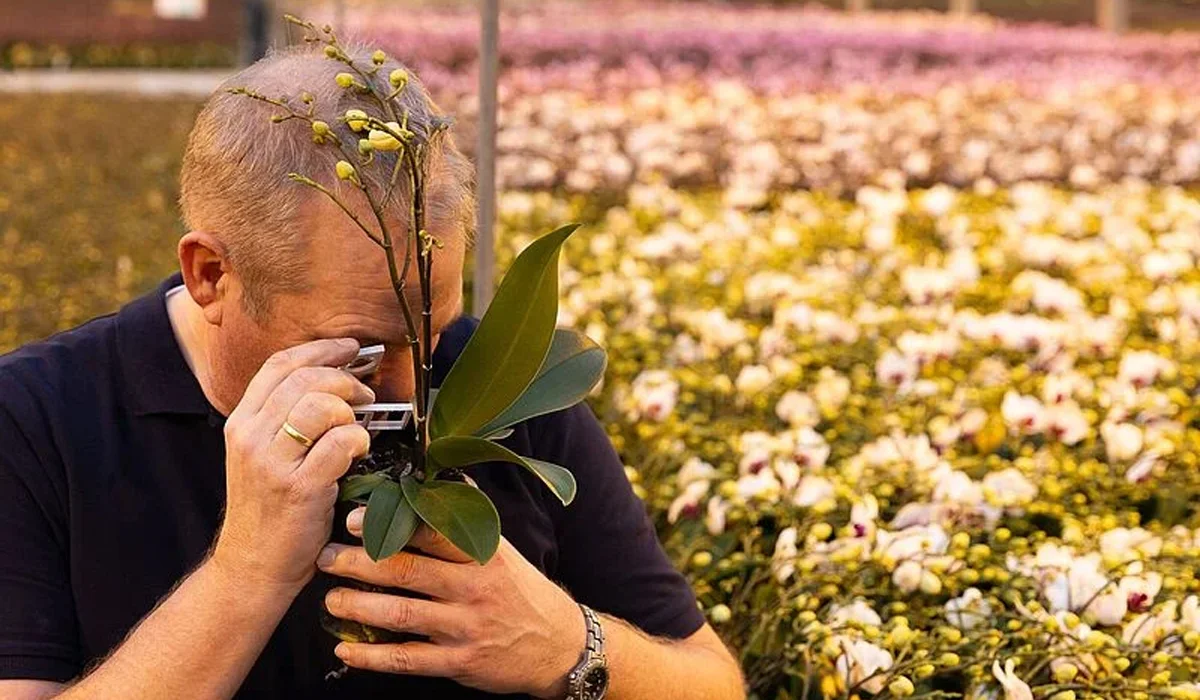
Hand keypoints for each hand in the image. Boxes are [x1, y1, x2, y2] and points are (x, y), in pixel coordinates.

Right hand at [211, 339, 374, 594]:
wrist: (251, 569)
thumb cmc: (268, 512)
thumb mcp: (262, 457)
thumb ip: (285, 420)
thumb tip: (335, 383)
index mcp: (241, 423)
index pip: (280, 364)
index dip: (320, 349)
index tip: (350, 349)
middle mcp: (250, 436)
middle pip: (305, 378)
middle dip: (345, 378)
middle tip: (365, 394)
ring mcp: (272, 462)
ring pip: (321, 405)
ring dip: (351, 411)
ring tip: (357, 429)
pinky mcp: (298, 488)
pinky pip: (340, 442)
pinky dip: (358, 441)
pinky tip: (358, 453)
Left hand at [318, 508, 586, 697]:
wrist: (558, 645)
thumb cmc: (521, 591)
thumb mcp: (503, 551)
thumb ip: (467, 522)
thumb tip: (435, 480)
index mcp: (483, 554)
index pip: (433, 533)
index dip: (391, 524)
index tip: (355, 518)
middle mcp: (474, 588)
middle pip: (408, 571)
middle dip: (360, 564)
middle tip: (327, 557)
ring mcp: (466, 627)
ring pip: (403, 615)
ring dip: (360, 606)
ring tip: (331, 599)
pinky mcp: (460, 662)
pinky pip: (409, 659)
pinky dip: (374, 656)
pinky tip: (347, 649)